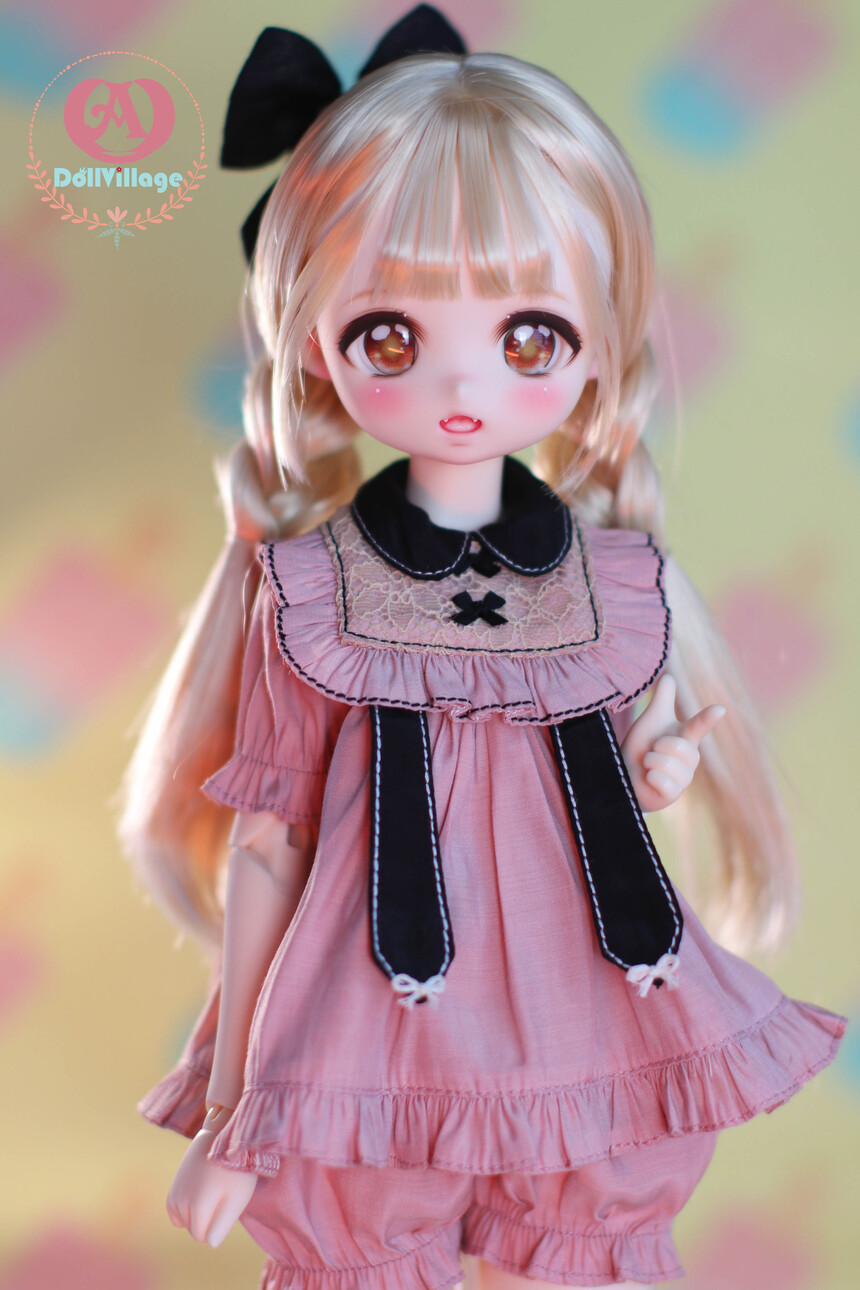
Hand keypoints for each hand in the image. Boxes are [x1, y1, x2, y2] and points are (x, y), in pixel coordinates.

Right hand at [166, 1106, 257, 1246]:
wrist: (223, 1135)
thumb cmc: (235, 1170)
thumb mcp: (237, 1199)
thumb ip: (222, 1225)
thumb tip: (209, 1243)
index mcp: (197, 1208)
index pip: (202, 1237)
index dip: (217, 1226)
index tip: (228, 1204)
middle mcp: (180, 1201)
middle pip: (193, 1228)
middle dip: (207, 1219)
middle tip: (222, 1194)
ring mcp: (175, 1191)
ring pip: (184, 1219)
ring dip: (196, 1212)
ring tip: (212, 1190)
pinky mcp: (174, 1184)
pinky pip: (175, 1208)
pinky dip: (185, 1207)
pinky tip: (198, 1193)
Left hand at [621, 674, 724, 813]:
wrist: (625, 776)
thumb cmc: (641, 747)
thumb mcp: (650, 721)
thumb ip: (662, 700)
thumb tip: (669, 676)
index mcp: (686, 738)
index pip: (699, 726)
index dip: (707, 717)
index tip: (719, 709)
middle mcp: (690, 758)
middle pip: (677, 745)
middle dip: (656, 748)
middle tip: (650, 753)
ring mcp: (683, 778)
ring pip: (666, 763)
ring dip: (650, 762)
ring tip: (648, 767)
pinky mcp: (673, 794)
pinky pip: (661, 780)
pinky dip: (649, 778)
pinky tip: (649, 780)